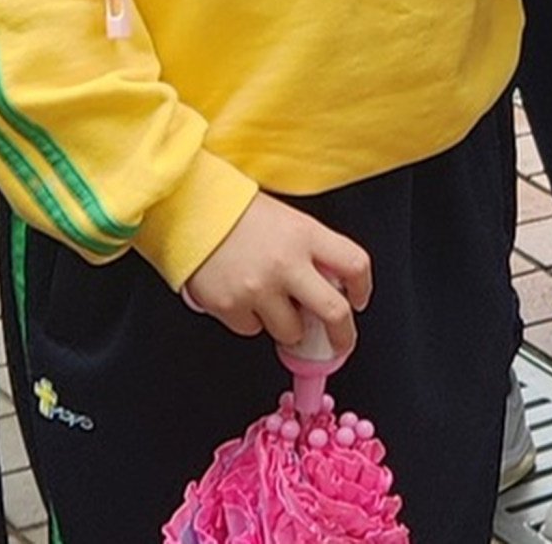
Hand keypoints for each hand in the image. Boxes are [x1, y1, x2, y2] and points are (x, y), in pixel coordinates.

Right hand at [179, 194, 371, 357]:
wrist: (188, 208)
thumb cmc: (236, 211)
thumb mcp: (286, 220)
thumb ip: (310, 250)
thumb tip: (328, 287)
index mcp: (305, 234)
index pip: (355, 264)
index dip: (363, 288)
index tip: (358, 300)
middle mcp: (286, 263)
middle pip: (334, 312)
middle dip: (342, 336)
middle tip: (337, 343)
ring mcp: (258, 288)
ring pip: (291, 332)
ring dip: (286, 326)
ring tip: (269, 301)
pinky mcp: (230, 306)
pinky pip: (251, 330)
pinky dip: (249, 320)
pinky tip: (239, 295)